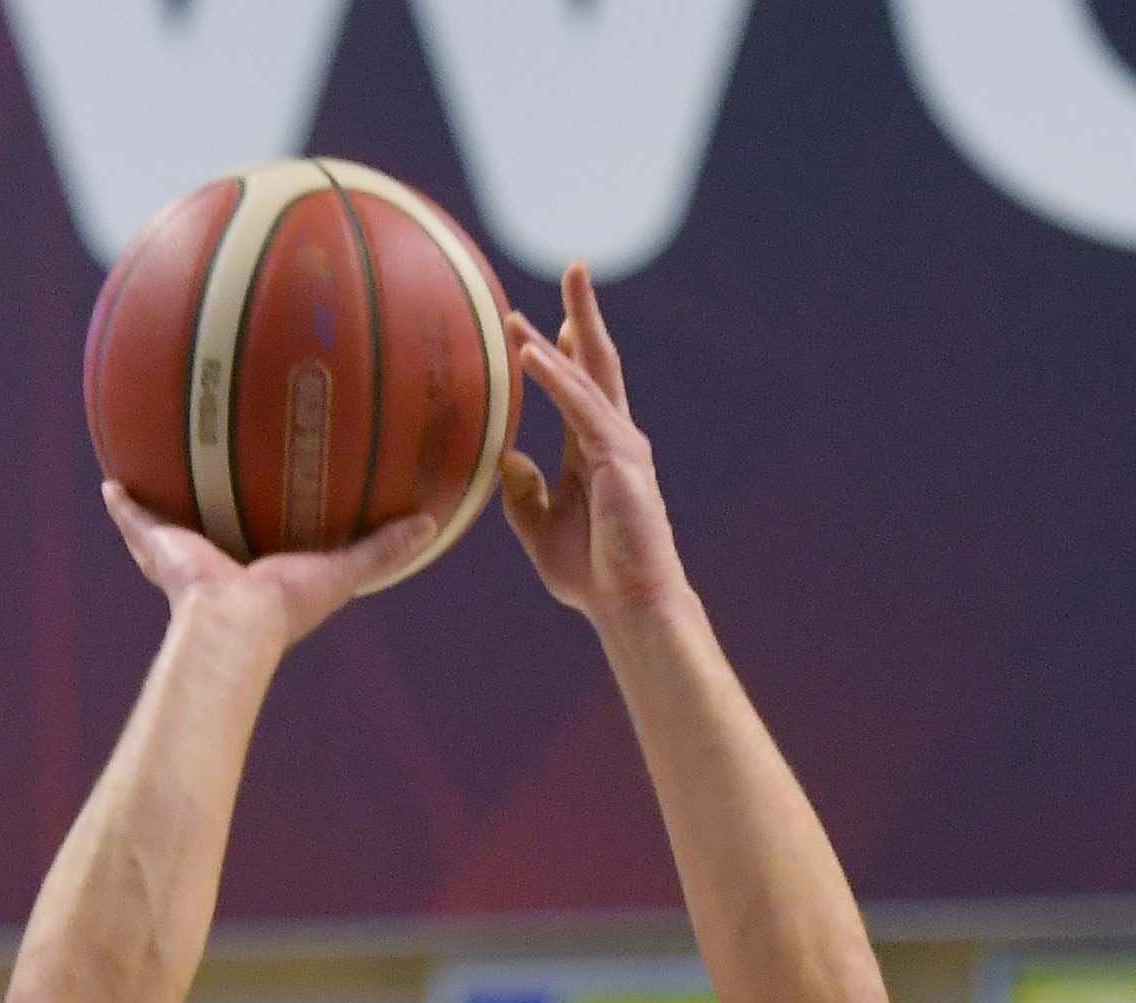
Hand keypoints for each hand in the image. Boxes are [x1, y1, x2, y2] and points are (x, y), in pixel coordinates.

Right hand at [102, 483, 436, 651]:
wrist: (232, 623)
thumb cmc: (285, 607)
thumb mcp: (342, 571)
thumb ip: (380, 550)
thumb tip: (428, 523)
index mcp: (253, 574)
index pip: (259, 545)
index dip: (264, 530)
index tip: (269, 510)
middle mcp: (213, 566)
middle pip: (207, 534)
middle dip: (204, 514)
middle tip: (204, 485)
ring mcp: (181, 557)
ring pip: (165, 527)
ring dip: (157, 508)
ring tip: (147, 473)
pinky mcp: (156, 546)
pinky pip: (134, 519)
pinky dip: (121, 503)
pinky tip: (110, 479)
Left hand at [498, 263, 688, 623]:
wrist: (629, 603)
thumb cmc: (592, 572)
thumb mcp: (540, 527)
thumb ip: (523, 491)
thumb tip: (506, 456)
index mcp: (594, 451)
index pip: (579, 386)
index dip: (563, 349)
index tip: (546, 315)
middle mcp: (612, 437)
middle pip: (597, 362)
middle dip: (583, 313)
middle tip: (576, 266)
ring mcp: (619, 444)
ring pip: (587, 375)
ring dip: (558, 333)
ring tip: (529, 302)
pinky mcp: (618, 457)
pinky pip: (582, 407)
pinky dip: (555, 377)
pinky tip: (530, 351)